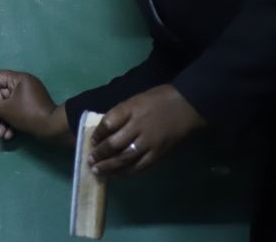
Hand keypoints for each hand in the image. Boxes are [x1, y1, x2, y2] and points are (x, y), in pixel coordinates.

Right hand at [0, 70, 71, 144]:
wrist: (53, 129)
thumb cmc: (28, 114)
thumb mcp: (5, 110)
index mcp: (19, 79)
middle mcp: (24, 86)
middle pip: (1, 95)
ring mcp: (28, 99)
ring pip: (8, 107)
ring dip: (1, 121)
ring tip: (0, 134)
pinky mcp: (31, 110)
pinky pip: (16, 113)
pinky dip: (10, 123)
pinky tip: (8, 136)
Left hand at [89, 84, 205, 176]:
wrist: (186, 105)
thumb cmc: (157, 100)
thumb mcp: (134, 100)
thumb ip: (120, 115)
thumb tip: (104, 130)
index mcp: (130, 110)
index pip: (108, 123)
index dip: (97, 134)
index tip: (92, 141)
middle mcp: (138, 126)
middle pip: (114, 144)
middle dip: (100, 154)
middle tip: (90, 160)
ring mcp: (149, 142)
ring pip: (125, 158)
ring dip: (110, 166)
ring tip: (98, 171)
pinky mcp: (158, 153)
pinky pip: (140, 166)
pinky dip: (127, 172)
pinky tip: (118, 175)